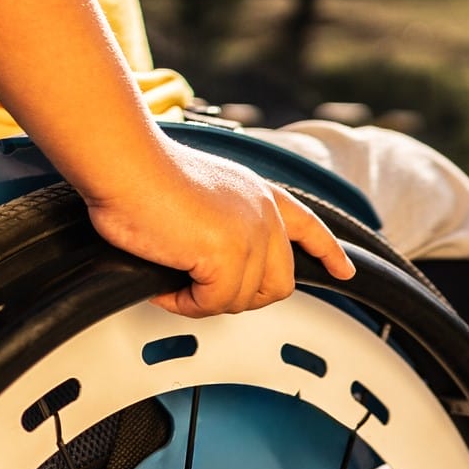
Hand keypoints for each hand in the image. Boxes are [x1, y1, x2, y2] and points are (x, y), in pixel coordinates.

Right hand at [80, 139, 358, 317]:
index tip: (343, 271)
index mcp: (258, 193)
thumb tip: (209, 263)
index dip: (328, 252)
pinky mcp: (229, 256)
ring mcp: (251, 235)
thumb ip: (222, 224)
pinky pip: (213, 304)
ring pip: (242, 299)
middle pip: (278, 284)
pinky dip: (185, 303)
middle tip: (203, 292)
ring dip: (203, 299)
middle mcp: (263, 212)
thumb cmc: (144, 175)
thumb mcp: (202, 196)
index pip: (308, 226)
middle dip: (241, 297)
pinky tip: (166, 285)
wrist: (125, 164)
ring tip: (172, 276)